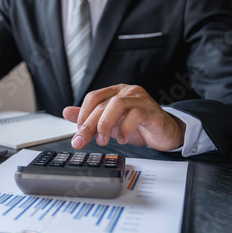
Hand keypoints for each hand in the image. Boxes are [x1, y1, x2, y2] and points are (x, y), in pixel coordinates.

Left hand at [62, 84, 185, 151]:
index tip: (78, 132)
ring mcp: (141, 99)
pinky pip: (136, 115)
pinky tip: (121, 139)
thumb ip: (89, 117)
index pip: (93, 97)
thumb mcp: (109, 123)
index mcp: (115, 92)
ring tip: (102, 140)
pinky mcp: (152, 111)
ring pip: (117, 105)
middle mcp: (127, 92)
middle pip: (102, 104)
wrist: (165, 133)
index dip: (83, 115)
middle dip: (88, 125)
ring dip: (105, 124)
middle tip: (81, 141)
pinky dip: (124, 129)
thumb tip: (66, 112)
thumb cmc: (138, 126)